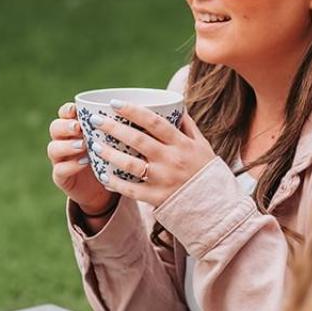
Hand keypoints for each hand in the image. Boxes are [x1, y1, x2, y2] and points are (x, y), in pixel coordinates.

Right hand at [47, 102, 116, 216]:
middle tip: (80, 127)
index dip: (68, 109)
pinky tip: (84, 162)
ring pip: (54, 148)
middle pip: (55, 127)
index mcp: (75, 127)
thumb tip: (148, 108)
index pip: (65, 112)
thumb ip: (121, 126)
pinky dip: (71, 165)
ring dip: (68, 145)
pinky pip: (60, 169)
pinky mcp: (61, 177)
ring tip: (83, 144)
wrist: (103, 190)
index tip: (77, 109)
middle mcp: (64, 140)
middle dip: (66, 126)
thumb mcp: (117, 141)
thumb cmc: (113, 158)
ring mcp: (60, 159)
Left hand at [85, 102, 217, 207]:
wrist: (217, 207)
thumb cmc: (207, 172)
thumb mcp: (203, 146)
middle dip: (113, 128)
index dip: (133, 111)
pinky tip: (103, 175)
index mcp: (182, 144)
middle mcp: (171, 160)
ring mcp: (163, 180)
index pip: (154, 122)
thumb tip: (177, 106)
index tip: (115, 103)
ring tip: (94, 145)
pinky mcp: (157, 198)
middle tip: (95, 120)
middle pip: (137, 140)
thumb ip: (188, 126)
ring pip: (129, 164)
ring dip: (109, 154)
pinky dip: (115, 182)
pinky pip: (131, 189)